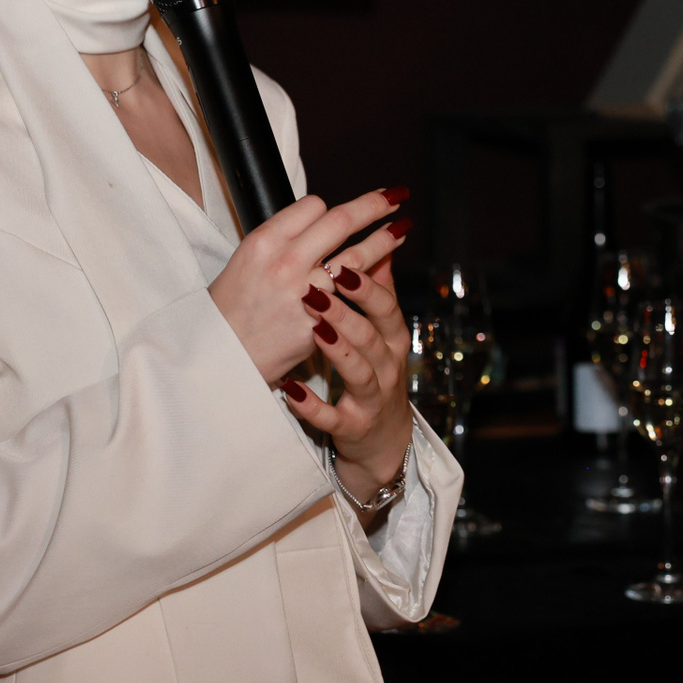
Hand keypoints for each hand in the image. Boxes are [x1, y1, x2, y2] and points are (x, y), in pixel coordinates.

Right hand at [210, 189, 406, 383]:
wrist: (223, 355)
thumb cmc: (233, 306)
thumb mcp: (247, 260)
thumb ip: (284, 240)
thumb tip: (319, 221)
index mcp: (264, 241)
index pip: (313, 206)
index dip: (330, 208)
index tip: (343, 211)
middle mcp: (285, 262)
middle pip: (341, 221)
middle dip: (374, 205)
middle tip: (395, 196)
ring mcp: (304, 293)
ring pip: (357, 256)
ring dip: (385, 239)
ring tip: (402, 228)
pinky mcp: (318, 322)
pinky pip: (352, 296)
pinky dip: (371, 282)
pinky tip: (384, 274)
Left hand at [280, 203, 417, 509]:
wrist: (383, 438)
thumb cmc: (375, 373)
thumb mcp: (383, 333)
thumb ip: (381, 292)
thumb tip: (382, 244)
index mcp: (392, 338)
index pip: (385, 306)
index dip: (367, 284)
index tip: (343, 261)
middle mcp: (387, 366)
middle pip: (373, 335)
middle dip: (348, 311)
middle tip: (316, 289)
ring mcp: (372, 398)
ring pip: (359, 372)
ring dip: (336, 349)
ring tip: (312, 328)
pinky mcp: (353, 426)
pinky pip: (332, 418)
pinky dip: (313, 405)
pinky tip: (290, 390)